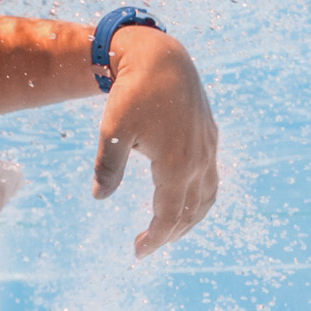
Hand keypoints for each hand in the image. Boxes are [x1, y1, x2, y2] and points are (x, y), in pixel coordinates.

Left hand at [92, 25, 219, 257]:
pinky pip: (211, 179)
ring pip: (207, 198)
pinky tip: (184, 200)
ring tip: (168, 231)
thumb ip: (107, 168)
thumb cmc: (132, 93)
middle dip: (169, 235)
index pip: (168, 217)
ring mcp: (208, 148)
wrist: (162, 57)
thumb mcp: (112, 132)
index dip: (154, 239)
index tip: (137, 253)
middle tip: (145, 246)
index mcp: (176, 165)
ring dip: (189, 219)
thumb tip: (99, 197)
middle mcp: (199, 160)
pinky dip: (199, 199)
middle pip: (190, 213)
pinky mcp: (210, 137)